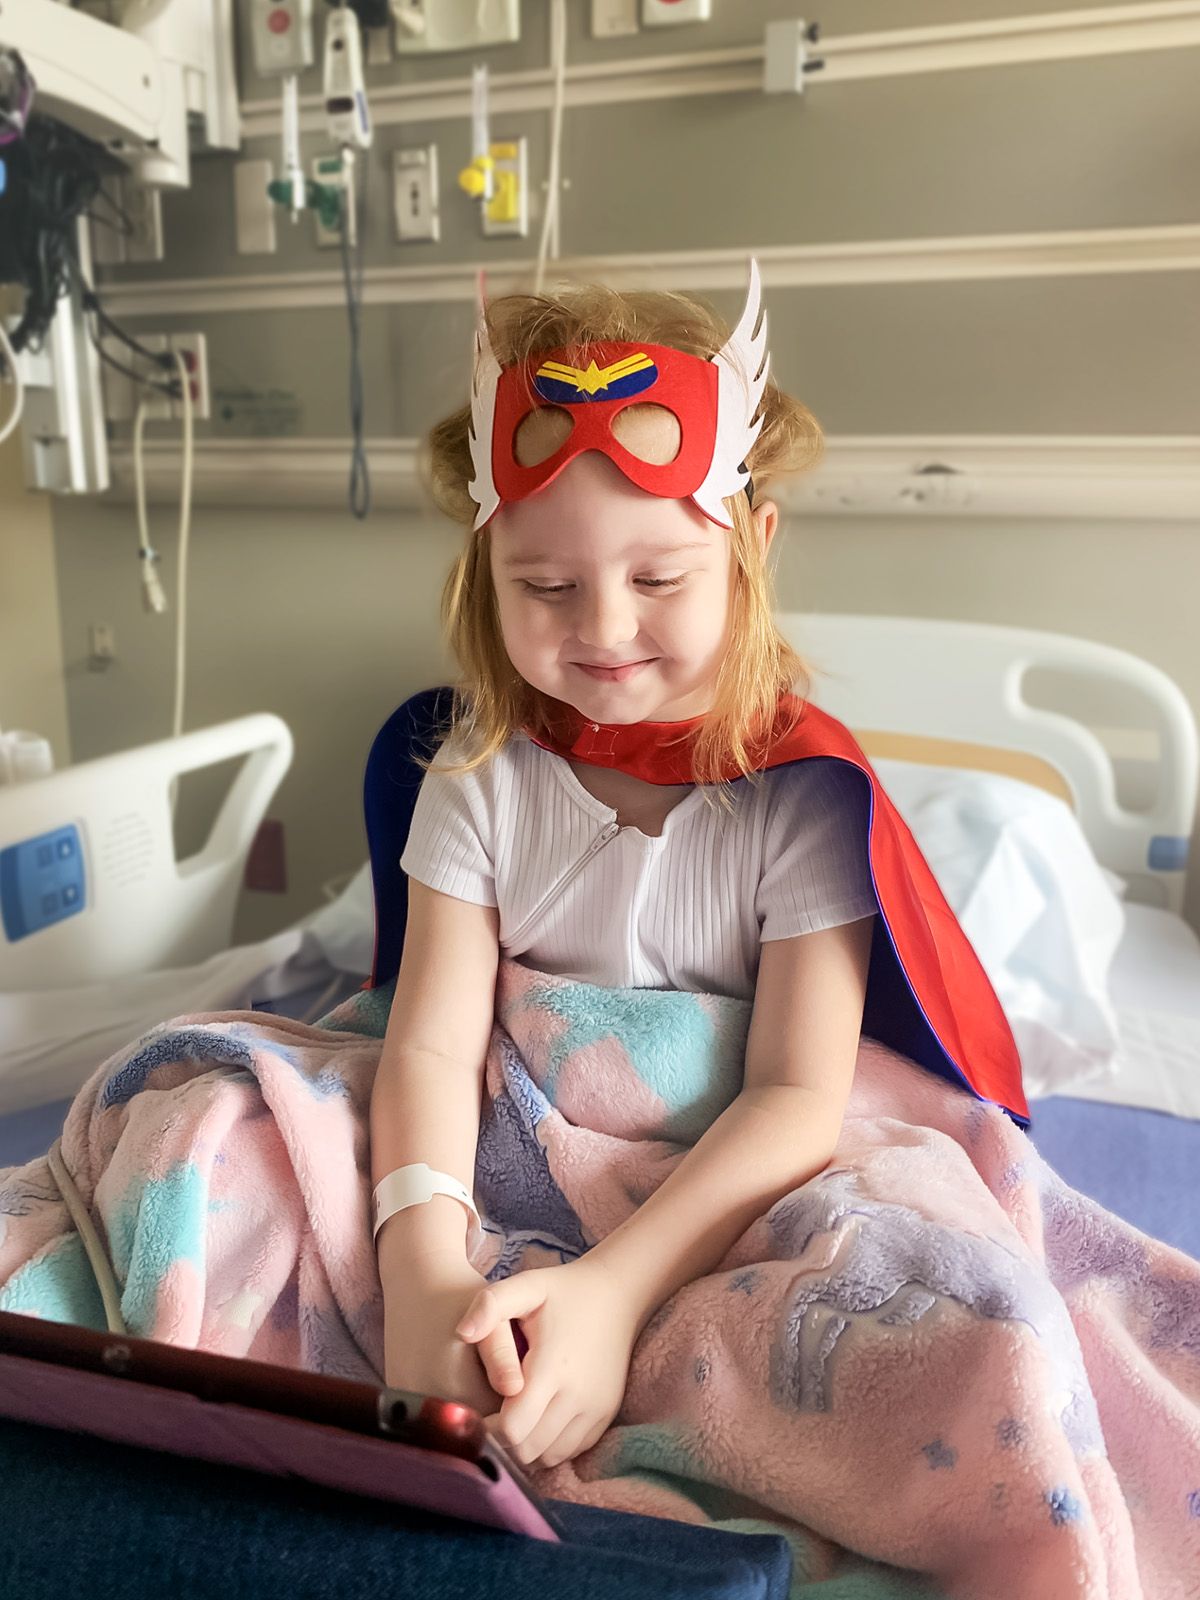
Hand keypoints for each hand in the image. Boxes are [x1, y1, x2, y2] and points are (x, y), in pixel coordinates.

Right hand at [382, 1257, 504, 1419]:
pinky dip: (449, 1401)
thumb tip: (515, 1390)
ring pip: (454, 1423)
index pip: (499, 1424)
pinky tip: (457, 1371)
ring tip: (478, 1370)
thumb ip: (504, 1356)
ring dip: (472, 1407)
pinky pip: (433, 1411)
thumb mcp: (491, 1318)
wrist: (414, 1278)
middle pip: (475, 1428)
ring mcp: (407, 1402)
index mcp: (455, 1388)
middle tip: (499, 1373)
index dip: (516, 1411)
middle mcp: (427, 1402)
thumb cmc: (458, 1295)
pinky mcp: (398, 1396)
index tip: (522, 1384)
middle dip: (495, 1411)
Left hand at [454, 1255, 640, 1470]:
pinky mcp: (606, 1415)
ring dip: (525, 1445)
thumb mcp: (527, 1285)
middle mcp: (578, 1395)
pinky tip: (538, 1418)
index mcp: (552, 1366)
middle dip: (503, 1440)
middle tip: (491, 1415)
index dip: (488, 1427)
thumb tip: (462, 1333)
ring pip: (548, 1456)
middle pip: (527, 1449)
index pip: (512, 1428)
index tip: (478, 1409)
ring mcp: (595, 1408)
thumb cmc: (564, 1290)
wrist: (619, 1294)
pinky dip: (549, 1444)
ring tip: (514, 1417)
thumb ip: (491, 1304)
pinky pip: (570, 1450)